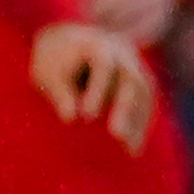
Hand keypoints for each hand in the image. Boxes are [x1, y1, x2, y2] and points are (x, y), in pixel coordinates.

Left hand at [30, 20, 157, 150]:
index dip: (97, 90)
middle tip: (116, 135)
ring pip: (144, 93)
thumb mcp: (47, 73)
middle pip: (130, 80)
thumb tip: (69, 118)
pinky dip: (141, 125)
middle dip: (124, 108)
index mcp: (96, 45)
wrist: (70, 42)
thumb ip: (59, 92)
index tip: (86, 116)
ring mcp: (135, 65)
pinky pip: (146, 104)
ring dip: (139, 121)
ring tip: (130, 150)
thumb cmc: (54, 62)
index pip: (103, 65)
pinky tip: (133, 149)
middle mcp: (121, 52)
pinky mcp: (140, 81)